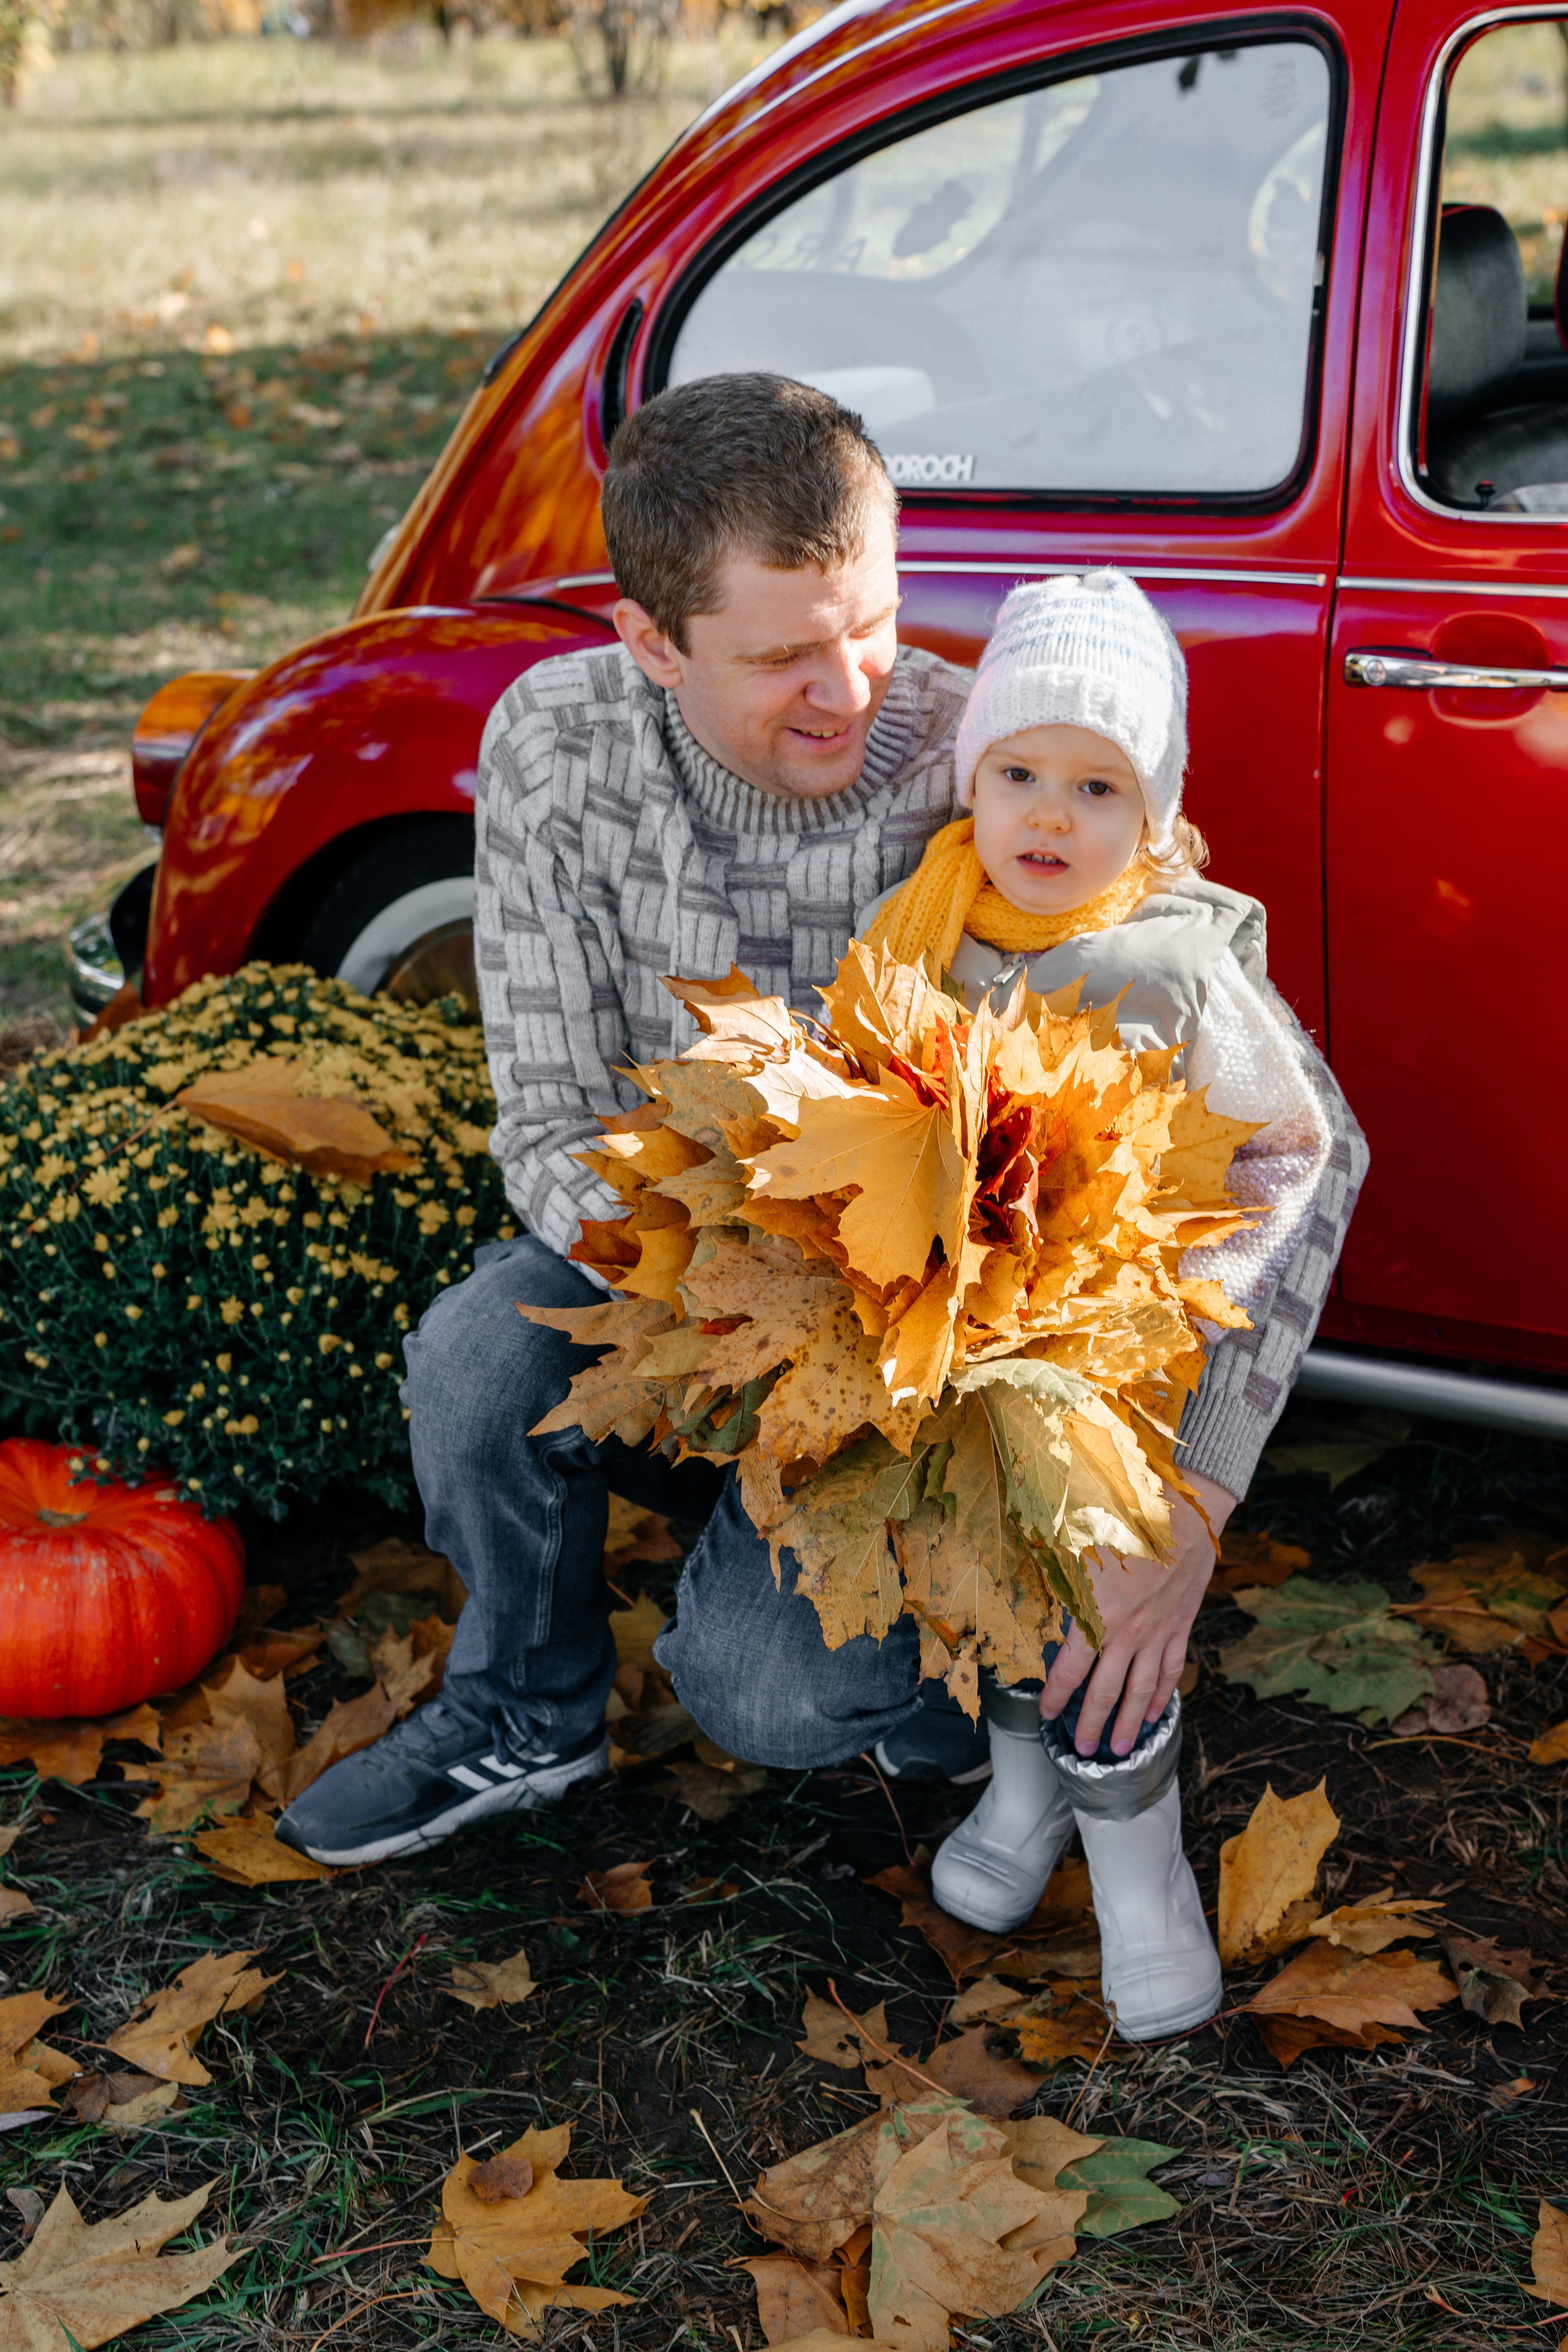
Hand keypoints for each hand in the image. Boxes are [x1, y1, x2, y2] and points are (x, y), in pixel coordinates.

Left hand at [1038, 1469, 1235, 1757]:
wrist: (1185, 1514)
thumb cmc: (1126, 1521)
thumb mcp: (1079, 1542)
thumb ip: (1055, 1569)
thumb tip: (1021, 1567)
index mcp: (1098, 1615)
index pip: (1071, 1669)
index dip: (1056, 1696)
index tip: (1046, 1713)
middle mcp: (1129, 1633)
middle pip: (1105, 1691)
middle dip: (1091, 1723)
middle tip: (1083, 1749)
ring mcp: (1158, 1633)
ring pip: (1140, 1690)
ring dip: (1127, 1722)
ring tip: (1118, 1749)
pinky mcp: (1180, 1626)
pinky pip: (1169, 1669)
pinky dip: (1161, 1695)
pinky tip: (1152, 1715)